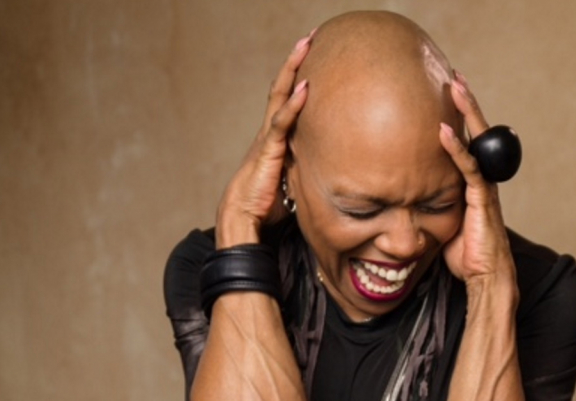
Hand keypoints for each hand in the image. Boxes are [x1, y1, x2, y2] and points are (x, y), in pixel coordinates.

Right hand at [215, 31, 313, 247]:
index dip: (297, 78)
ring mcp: (268, 139)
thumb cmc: (266, 205)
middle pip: (282, 88)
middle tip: (310, 38)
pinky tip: (305, 87)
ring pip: (279, 96)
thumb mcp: (293, 181)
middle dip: (295, 62)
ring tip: (305, 45)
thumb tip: (331, 169)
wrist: (244, 220)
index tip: (312, 59)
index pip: (287, 100)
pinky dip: (293, 104)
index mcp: (275, 138)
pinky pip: (281, 122)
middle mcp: (270, 132)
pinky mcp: (268, 151)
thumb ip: (306, 168)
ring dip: (293, 70)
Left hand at [439, 72, 516, 289]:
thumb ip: (432, 201)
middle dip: (465, 104)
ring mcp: (484, 187)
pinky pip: (468, 167)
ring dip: (466, 113)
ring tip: (455, 87)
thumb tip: (406, 194)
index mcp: (473, 181)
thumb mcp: (443, 220)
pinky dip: (455, 148)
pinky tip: (442, 131)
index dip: (459, 117)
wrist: (484, 277)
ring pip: (478, 141)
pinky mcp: (482, 199)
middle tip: (455, 77)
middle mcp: (483, 178)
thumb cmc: (464, 253)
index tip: (446, 94)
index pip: (468, 141)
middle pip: (478, 132)